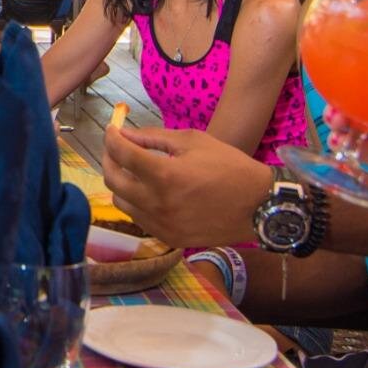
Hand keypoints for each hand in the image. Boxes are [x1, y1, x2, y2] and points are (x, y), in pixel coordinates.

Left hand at [100, 123, 270, 246]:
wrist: (258, 206)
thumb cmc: (229, 166)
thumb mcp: (193, 141)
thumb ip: (154, 137)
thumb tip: (125, 134)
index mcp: (164, 176)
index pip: (122, 154)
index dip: (111, 138)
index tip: (111, 129)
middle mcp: (157, 203)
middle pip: (113, 180)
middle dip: (109, 158)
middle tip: (116, 148)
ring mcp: (161, 224)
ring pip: (121, 202)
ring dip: (120, 183)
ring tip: (132, 170)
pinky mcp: (168, 237)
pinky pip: (138, 218)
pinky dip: (135, 202)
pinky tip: (147, 191)